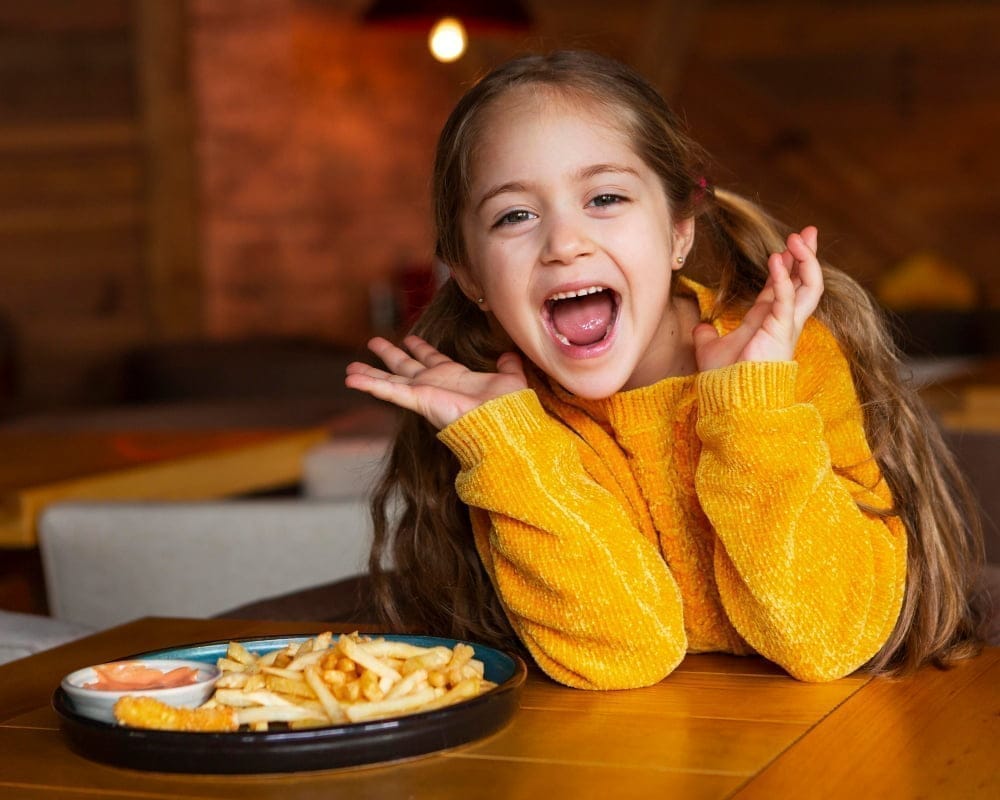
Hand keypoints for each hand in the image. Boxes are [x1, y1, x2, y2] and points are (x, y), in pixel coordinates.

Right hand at [345, 335, 527, 429]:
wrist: (503, 424)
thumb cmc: (508, 408)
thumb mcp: (510, 379)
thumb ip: (508, 366)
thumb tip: (510, 354)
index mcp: (455, 378)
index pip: (433, 359)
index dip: (421, 349)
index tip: (410, 339)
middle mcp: (435, 385)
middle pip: (406, 367)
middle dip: (390, 355)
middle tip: (373, 342)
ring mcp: (424, 393)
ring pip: (391, 381)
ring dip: (370, 374)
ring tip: (349, 368)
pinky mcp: (418, 400)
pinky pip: (389, 391)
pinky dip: (370, 384)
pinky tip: (351, 379)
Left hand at [693, 226, 823, 370]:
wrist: (730, 398)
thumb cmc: (725, 379)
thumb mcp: (711, 350)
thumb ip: (707, 335)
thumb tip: (699, 326)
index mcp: (770, 323)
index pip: (782, 287)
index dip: (786, 266)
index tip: (787, 245)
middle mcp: (783, 322)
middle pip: (805, 283)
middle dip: (807, 256)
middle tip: (808, 231)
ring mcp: (786, 327)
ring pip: (809, 288)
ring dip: (805, 261)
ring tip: (797, 238)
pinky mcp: (780, 331)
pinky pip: (785, 300)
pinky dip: (781, 279)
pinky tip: (775, 259)